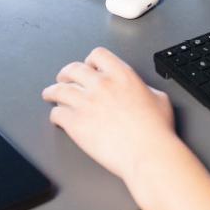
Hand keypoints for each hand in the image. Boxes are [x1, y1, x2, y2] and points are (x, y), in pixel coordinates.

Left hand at [42, 46, 177, 182]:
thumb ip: (144, 89)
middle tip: (63, 79)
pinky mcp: (76, 123)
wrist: (147, 153)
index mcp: (121, 75)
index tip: (88, 67)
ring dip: (52, 92)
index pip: (97, 55)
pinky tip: (57, 118)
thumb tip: (142, 91)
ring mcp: (86, 103)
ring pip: (59, 90)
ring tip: (49, 94)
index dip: (90, 61)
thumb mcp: (159, 98)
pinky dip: (55, 114)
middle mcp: (101, 84)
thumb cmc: (156, 131)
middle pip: (73, 69)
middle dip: (66, 74)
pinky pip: (57, 113)